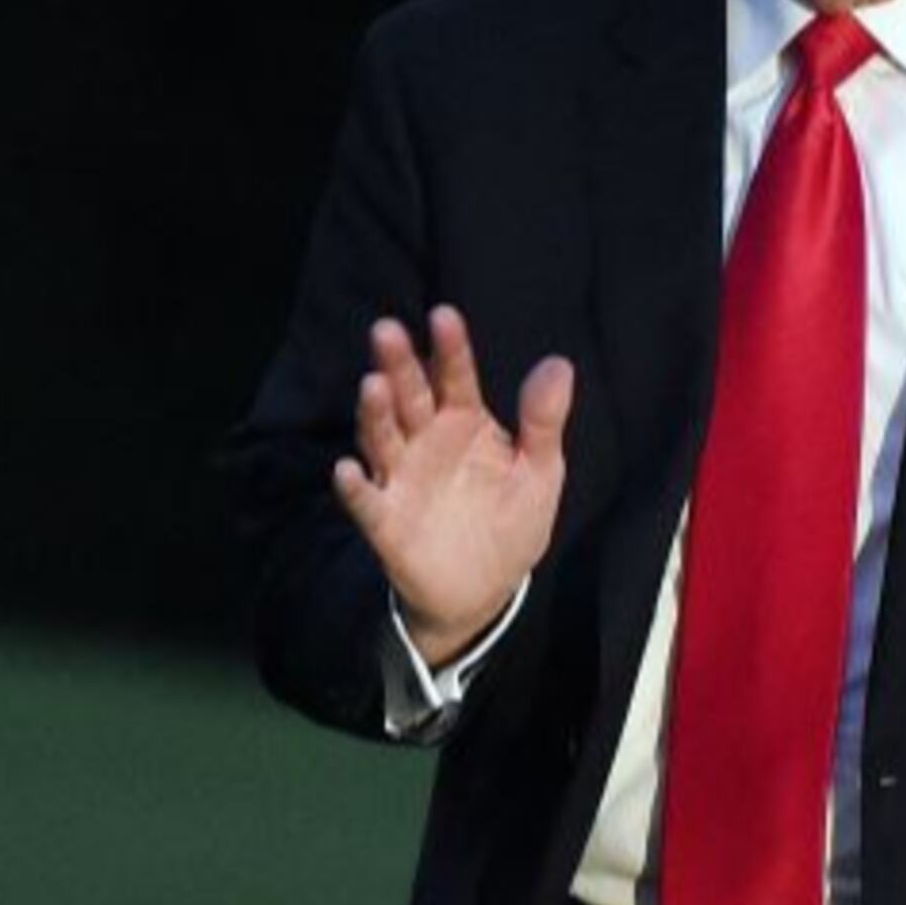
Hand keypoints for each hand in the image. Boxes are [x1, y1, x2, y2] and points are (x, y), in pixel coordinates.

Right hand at [329, 306, 574, 663]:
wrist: (487, 588)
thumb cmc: (511, 521)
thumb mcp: (539, 471)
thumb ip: (543, 421)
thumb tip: (559, 363)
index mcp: (464, 421)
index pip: (455, 377)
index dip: (450, 348)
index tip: (445, 316)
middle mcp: (425, 441)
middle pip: (409, 396)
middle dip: (398, 365)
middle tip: (388, 330)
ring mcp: (402, 479)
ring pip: (383, 438)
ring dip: (375, 413)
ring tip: (373, 386)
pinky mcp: (387, 521)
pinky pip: (367, 502)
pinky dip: (355, 488)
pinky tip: (347, 469)